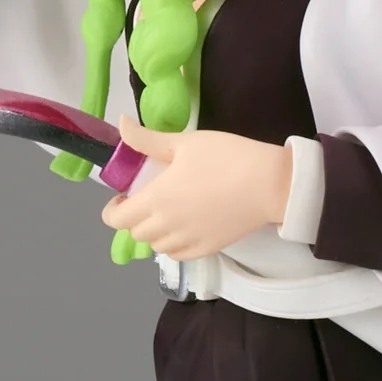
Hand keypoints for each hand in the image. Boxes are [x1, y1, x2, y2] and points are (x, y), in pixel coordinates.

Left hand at [100, 117, 291, 260]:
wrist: (268, 184)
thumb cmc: (226, 157)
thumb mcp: (184, 142)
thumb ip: (147, 139)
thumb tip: (121, 125)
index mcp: (156, 199)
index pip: (117, 219)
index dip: (112, 209)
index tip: (125, 195)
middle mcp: (167, 226)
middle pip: (136, 233)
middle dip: (134, 218)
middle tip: (148, 199)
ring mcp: (188, 241)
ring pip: (156, 247)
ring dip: (154, 232)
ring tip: (167, 214)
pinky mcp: (207, 249)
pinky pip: (178, 255)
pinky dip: (173, 245)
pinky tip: (183, 229)